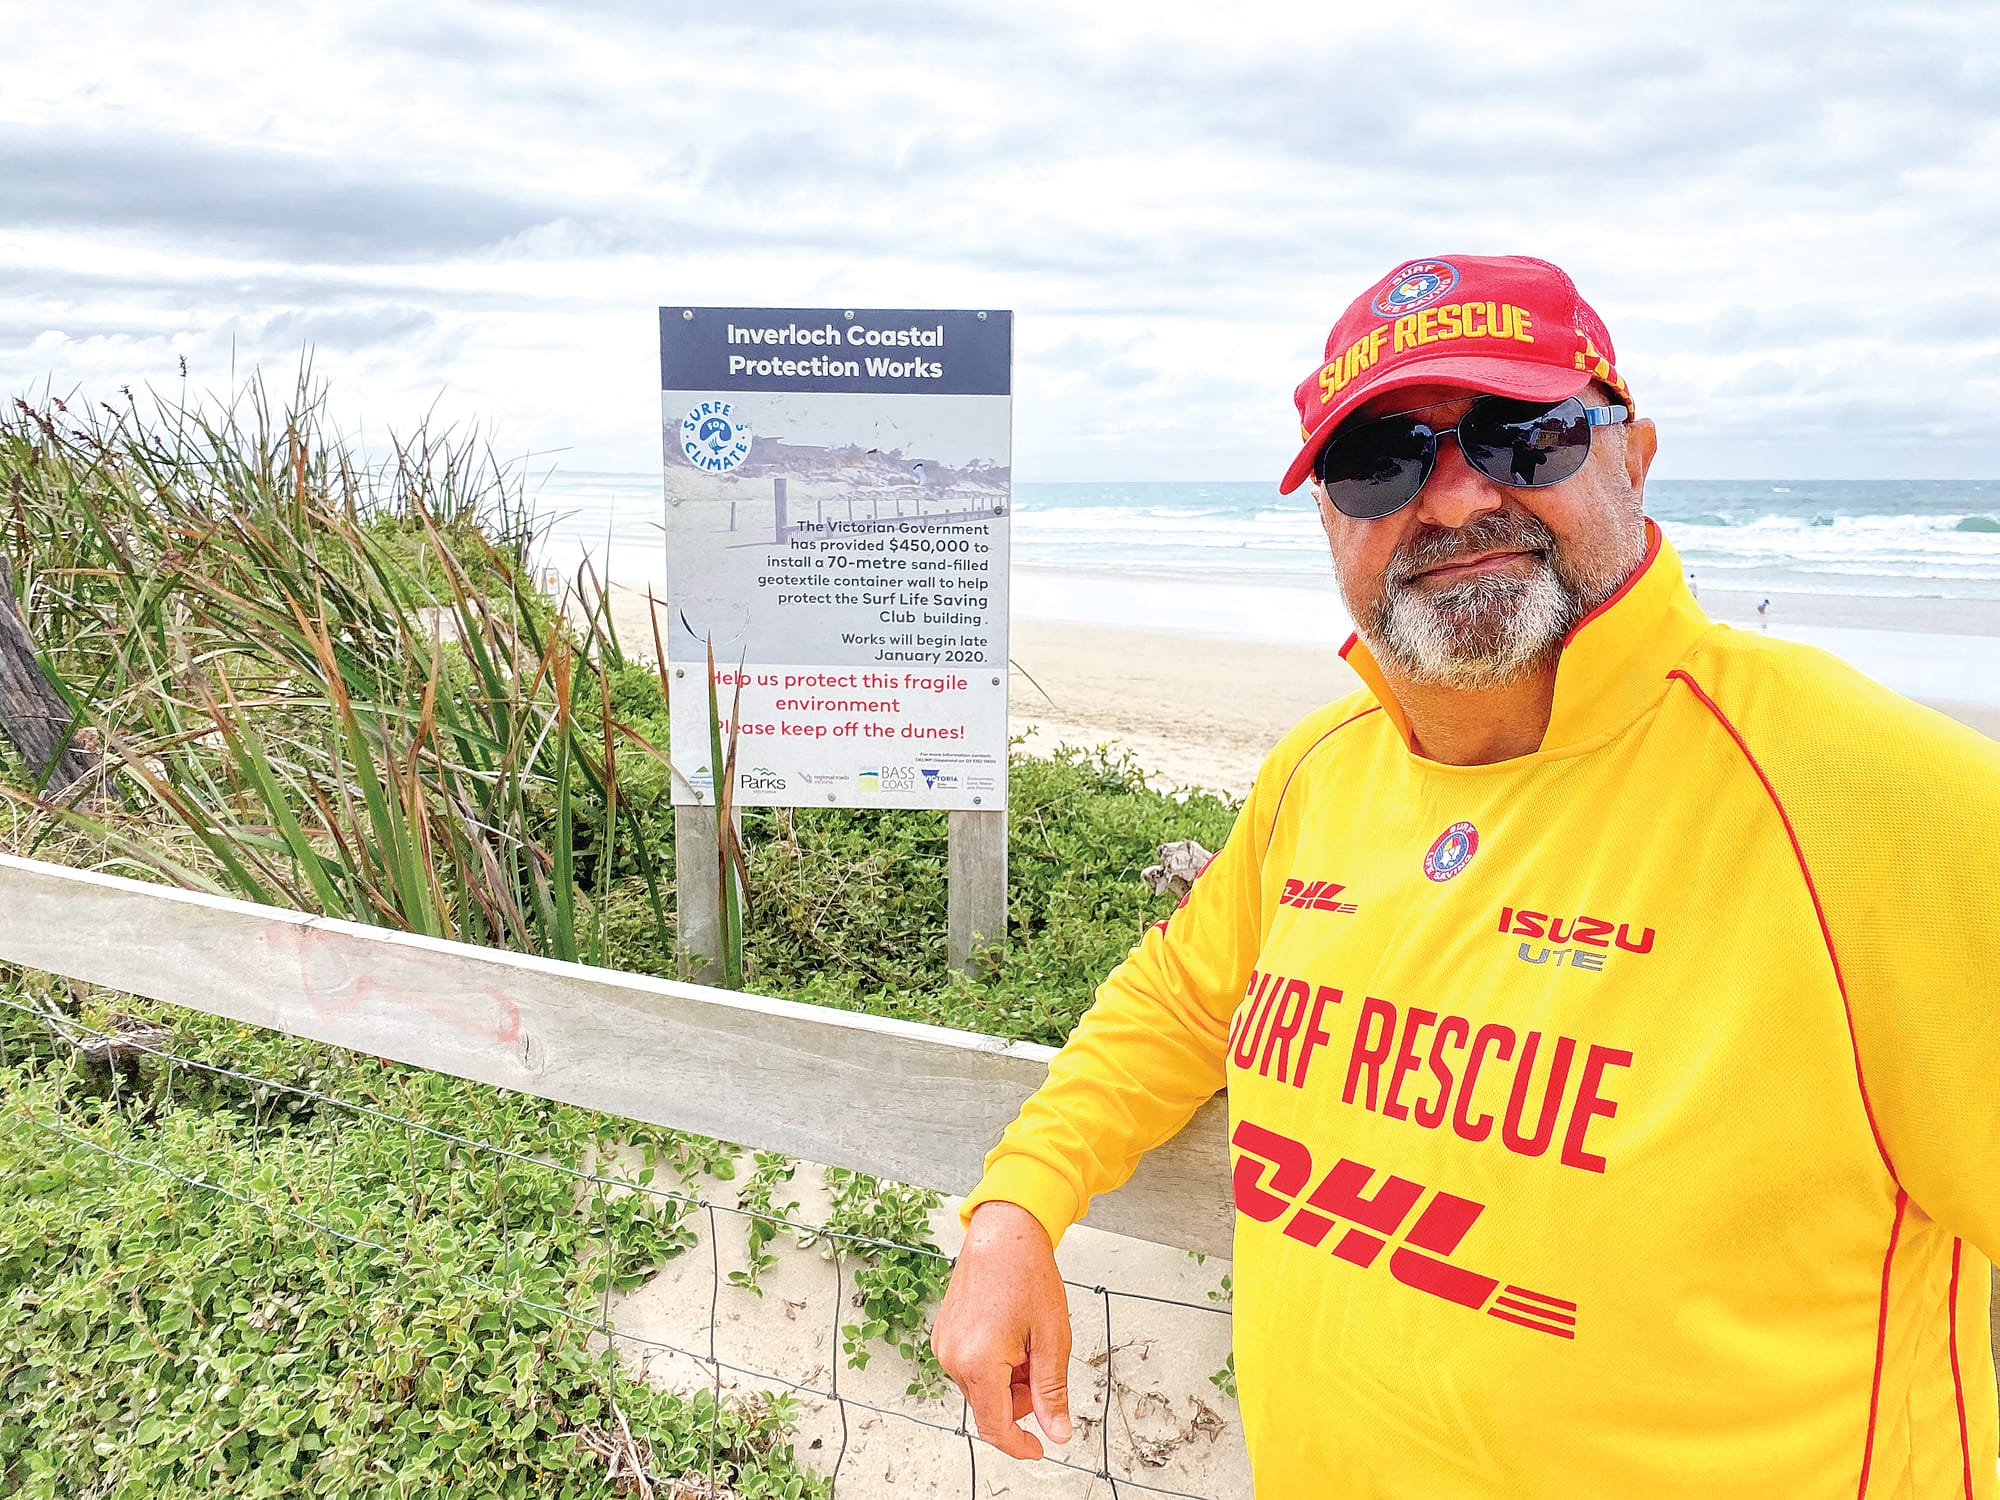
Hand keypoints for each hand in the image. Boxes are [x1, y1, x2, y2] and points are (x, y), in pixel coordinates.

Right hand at [931, 1200, 1073, 1459]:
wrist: (1002, 1234)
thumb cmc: (1026, 1275)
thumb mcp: (1053, 1338)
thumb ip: (1051, 1391)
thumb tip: (1056, 1431)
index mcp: (978, 1362)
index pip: (996, 1427)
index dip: (1020, 1445)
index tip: (1039, 1449)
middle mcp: (952, 1358)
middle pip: (991, 1406)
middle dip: (1020, 1396)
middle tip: (1041, 1360)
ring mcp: (944, 1345)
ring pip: (982, 1387)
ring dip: (1008, 1378)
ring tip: (1026, 1339)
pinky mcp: (943, 1335)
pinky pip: (971, 1367)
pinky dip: (994, 1362)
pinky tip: (1009, 1332)